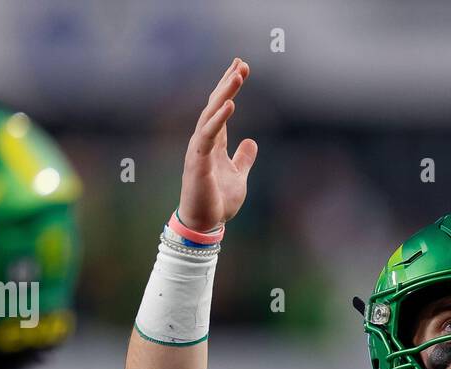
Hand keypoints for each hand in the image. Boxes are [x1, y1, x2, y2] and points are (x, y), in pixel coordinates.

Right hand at [178, 58, 257, 231]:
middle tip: (241, 62)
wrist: (205, 224)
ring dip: (224, 93)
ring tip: (237, 75)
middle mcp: (204, 141)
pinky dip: (219, 119)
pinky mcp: (198, 160)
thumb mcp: (238, 176)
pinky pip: (209, 134)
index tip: (241, 67)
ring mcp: (199, 149)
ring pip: (211, 114)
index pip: (221, 109)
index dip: (230, 88)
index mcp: (214, 143)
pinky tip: (230, 104)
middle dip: (228, 83)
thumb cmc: (218, 201)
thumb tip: (252, 141)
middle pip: (215, 105)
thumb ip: (243, 158)